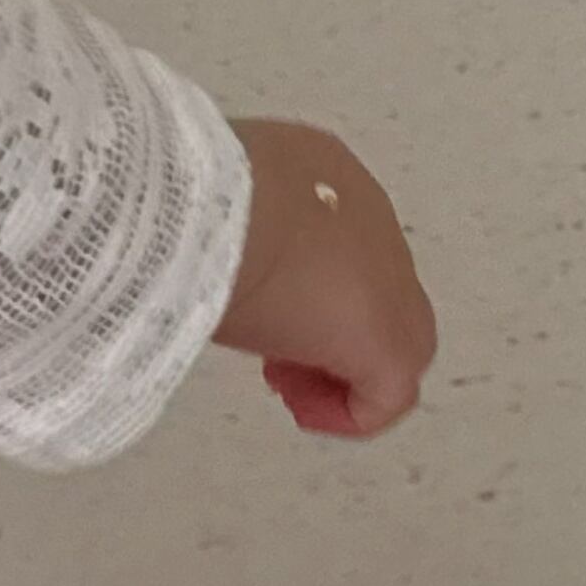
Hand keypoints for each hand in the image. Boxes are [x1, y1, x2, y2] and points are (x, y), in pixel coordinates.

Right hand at [213, 116, 435, 437]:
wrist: (211, 208)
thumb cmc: (190, 199)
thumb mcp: (203, 199)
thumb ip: (220, 223)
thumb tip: (206, 253)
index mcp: (325, 174)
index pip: (337, 239)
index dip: (303, 287)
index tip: (258, 309)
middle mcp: (371, 219)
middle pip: (377, 291)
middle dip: (331, 332)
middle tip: (273, 356)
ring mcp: (391, 279)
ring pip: (394, 337)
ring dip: (340, 368)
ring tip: (283, 382)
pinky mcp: (389, 340)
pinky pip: (390, 393)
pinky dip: (350, 412)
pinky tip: (303, 411)